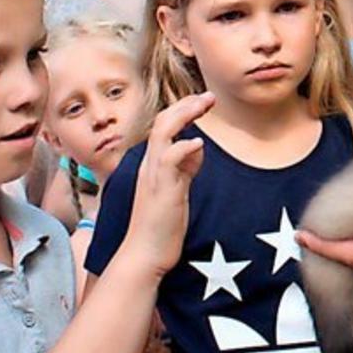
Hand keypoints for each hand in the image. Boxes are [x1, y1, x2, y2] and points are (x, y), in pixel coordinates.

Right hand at [126, 92, 213, 275]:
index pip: (164, 127)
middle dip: (185, 105)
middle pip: (162, 123)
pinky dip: (182, 148)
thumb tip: (197, 148)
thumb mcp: (177, 190)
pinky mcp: (161, 191)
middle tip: (208, 96)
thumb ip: (186, 168)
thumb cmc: (160, 227)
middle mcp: (150, 166)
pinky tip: (198, 143)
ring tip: (203, 105)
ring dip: (183, 116)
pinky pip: (168, 160)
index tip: (203, 101)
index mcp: (153, 165)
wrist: (144, 256)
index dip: (182, 110)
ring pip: (161, 134)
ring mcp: (153, 177)